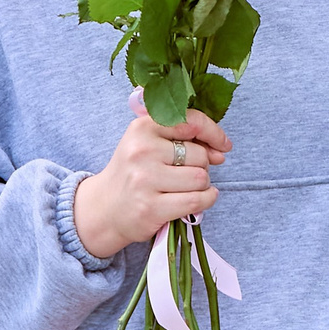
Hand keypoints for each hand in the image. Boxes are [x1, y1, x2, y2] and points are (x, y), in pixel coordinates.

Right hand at [73, 110, 231, 258]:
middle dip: (201, 166)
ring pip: (200, 178)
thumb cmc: (134, 173)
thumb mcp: (148, 144)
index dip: (214, 133)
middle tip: (185, 174)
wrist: (104, 208)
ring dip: (201, 186)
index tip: (224, 145)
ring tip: (184, 188)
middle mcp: (142, 150)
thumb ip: (184, 140)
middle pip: (200, 155)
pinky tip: (200, 199)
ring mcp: (145, 180)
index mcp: (142, 128)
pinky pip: (196, 200)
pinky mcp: (151, 207)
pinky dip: (206, 200)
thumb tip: (221, 150)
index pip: (191, 121)